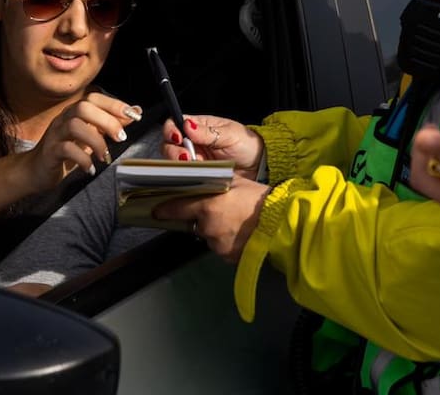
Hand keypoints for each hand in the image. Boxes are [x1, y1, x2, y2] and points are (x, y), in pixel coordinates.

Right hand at [26, 92, 140, 189]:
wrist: (36, 170)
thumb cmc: (66, 151)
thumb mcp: (91, 135)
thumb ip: (111, 122)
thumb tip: (135, 111)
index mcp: (75, 112)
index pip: (94, 98)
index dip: (115, 104)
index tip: (134, 115)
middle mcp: (64, 119)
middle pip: (84, 107)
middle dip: (107, 121)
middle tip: (121, 138)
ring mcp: (55, 134)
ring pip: (74, 126)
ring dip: (95, 141)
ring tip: (105, 156)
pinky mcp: (50, 152)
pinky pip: (65, 150)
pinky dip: (82, 159)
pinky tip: (90, 168)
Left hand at [152, 177, 269, 261]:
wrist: (282, 225)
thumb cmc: (262, 201)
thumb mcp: (238, 183)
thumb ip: (218, 184)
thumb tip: (206, 181)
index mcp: (208, 207)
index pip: (178, 209)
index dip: (166, 210)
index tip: (157, 211)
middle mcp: (208, 228)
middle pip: (196, 223)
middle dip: (204, 218)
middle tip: (221, 211)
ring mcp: (218, 245)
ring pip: (210, 236)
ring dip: (217, 230)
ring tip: (237, 222)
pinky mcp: (228, 257)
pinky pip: (222, 247)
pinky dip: (228, 241)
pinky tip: (242, 233)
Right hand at [161, 114, 264, 179]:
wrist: (259, 166)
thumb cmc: (247, 145)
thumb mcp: (229, 135)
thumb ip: (207, 132)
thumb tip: (187, 125)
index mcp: (198, 127)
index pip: (174, 124)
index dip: (171, 131)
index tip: (178, 138)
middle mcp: (192, 143)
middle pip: (169, 144)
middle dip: (174, 151)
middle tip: (187, 157)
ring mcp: (193, 160)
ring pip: (173, 161)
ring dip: (179, 165)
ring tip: (194, 167)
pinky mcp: (196, 176)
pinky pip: (183, 176)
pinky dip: (185, 177)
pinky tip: (194, 177)